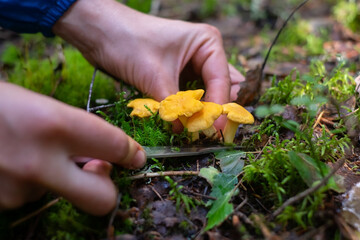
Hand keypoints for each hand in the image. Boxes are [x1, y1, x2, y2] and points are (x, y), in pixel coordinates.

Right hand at [0, 82, 145, 214]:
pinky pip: (31, 196)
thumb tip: (100, 158)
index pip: (115, 146)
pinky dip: (30, 182)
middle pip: (101, 199)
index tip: (135, 157)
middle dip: (108, 190)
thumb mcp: (38, 104)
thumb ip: (74, 132)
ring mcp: (16, 190)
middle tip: (102, 173)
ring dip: (55, 177)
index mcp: (54, 125)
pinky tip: (11, 161)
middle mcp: (38, 163)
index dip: (131, 153)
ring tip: (28, 150)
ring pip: (59, 193)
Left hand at [53, 0, 243, 128]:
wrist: (98, 32)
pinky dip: (185, 109)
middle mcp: (203, 53)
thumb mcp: (155, 76)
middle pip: (217, 88)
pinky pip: (187, 96)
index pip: (222, 80)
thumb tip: (186, 132)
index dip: (219, 107)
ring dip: (198, 112)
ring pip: (203, 94)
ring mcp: (189, 64)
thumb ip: (174, 106)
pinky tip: (183, 121)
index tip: (213, 130)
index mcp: (207, 43)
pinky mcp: (175, 75)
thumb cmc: (127, 42)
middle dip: (212, 110)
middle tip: (207, 133)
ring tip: (196, 130)